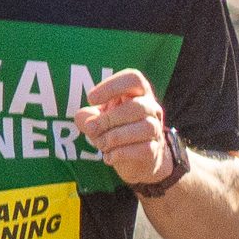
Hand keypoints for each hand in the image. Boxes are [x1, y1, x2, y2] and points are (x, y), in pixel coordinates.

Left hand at [73, 68, 175, 188]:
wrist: (137, 160)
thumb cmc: (116, 130)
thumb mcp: (99, 120)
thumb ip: (88, 117)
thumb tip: (82, 117)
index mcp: (138, 93)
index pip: (133, 79)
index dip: (112, 86)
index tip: (91, 99)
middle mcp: (152, 108)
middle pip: (138, 106)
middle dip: (109, 118)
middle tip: (91, 128)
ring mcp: (156, 130)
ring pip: (145, 127)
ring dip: (116, 136)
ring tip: (100, 144)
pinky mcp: (155, 150)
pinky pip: (144, 149)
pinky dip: (122, 153)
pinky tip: (109, 157)